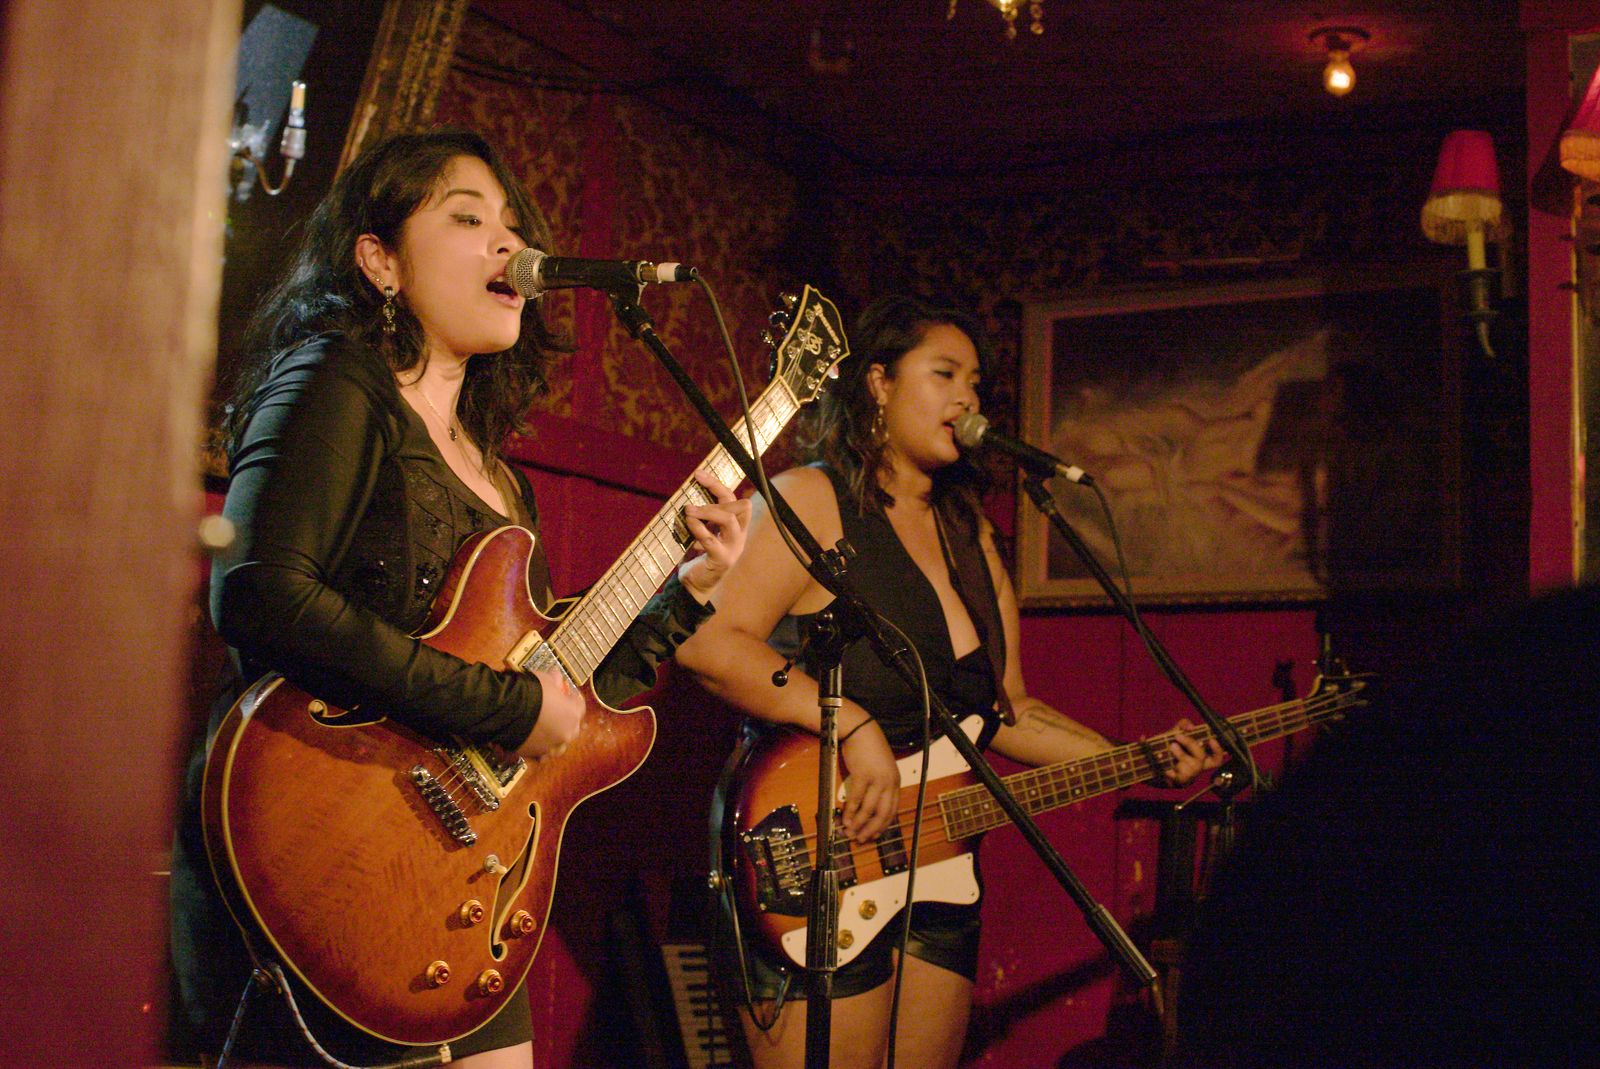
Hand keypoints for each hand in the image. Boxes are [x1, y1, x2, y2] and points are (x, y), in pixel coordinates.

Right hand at [515, 666, 586, 760]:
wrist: (507, 709)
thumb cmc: (530, 691)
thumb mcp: (545, 679)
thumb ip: (554, 680)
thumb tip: (556, 678)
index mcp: (573, 714)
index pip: (579, 705)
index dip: (571, 698)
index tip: (564, 693)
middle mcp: (566, 733)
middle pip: (571, 727)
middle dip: (565, 719)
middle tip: (555, 711)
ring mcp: (550, 746)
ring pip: (557, 744)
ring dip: (554, 737)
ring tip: (544, 729)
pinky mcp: (534, 754)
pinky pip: (540, 752)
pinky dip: (538, 746)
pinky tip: (531, 738)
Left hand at [679, 469, 751, 603]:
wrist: (695, 585)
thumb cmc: (698, 556)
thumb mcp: (703, 532)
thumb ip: (702, 517)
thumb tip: (688, 493)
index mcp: (737, 527)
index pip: (735, 499)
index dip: (718, 485)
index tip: (698, 474)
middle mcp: (739, 536)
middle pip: (741, 506)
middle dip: (718, 495)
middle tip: (694, 493)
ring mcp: (733, 548)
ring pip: (729, 520)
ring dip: (708, 510)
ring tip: (688, 509)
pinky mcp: (721, 560)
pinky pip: (711, 540)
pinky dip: (698, 528)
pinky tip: (687, 523)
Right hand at [839, 720, 899, 842]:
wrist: (861, 730)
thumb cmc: (868, 749)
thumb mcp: (880, 768)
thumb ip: (878, 786)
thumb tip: (868, 807)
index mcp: (895, 782)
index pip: (892, 810)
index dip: (882, 825)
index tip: (873, 835)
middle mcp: (889, 782)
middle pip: (883, 813)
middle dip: (871, 828)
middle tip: (861, 839)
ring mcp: (877, 779)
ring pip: (869, 809)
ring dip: (858, 823)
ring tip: (850, 831)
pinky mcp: (863, 775)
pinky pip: (857, 798)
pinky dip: (851, 811)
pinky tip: (845, 818)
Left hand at [1163, 718, 1225, 786]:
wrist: (1152, 765)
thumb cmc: (1168, 748)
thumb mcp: (1175, 734)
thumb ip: (1183, 725)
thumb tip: (1190, 727)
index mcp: (1200, 757)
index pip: (1216, 758)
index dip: (1218, 750)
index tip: (1211, 740)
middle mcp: (1197, 767)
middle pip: (1201, 757)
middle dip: (1190, 744)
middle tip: (1177, 736)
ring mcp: (1189, 776)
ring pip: (1191, 767)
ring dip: (1180, 754)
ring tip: (1170, 746)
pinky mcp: (1178, 782)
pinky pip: (1178, 776)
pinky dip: (1171, 767)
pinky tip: (1164, 761)